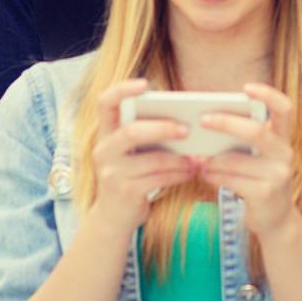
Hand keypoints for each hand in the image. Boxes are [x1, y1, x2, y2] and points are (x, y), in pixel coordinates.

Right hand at [89, 80, 194, 236]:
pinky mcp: (125, 191)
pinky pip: (158, 178)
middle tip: (187, 128)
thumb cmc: (132, 173)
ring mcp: (111, 172)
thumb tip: (186, 118)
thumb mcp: (132, 151)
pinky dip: (179, 173)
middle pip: (131, 132)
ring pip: (151, 159)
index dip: (122, 90)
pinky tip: (191, 171)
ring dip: (179, 158)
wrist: (113, 217)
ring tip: (197, 156)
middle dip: (162, 128)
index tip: (145, 83)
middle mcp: (103, 150)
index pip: (104, 103)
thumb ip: (147, 132)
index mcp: (106, 132)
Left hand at [198, 84, 296, 243]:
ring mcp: (278, 174)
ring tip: (196, 158)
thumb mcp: (257, 157)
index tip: (246, 88)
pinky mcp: (266, 193)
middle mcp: (285, 153)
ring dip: (212, 159)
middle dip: (227, 123)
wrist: (275, 219)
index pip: (284, 108)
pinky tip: (204, 173)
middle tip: (203, 120)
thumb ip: (242, 140)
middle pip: (256, 131)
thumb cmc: (258, 179)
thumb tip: (207, 125)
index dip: (268, 95)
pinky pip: (232, 180)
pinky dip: (214, 175)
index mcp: (283, 137)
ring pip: (236, 160)